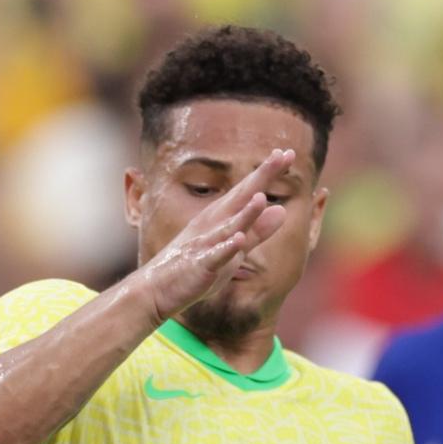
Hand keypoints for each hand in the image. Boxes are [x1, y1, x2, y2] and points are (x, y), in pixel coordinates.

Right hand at [135, 150, 296, 322]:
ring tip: (261, 197)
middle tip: (282, 155)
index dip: (267, 173)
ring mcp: (204, 245)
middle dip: (260, 178)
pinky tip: (238, 240)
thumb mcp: (233, 247)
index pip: (248, 191)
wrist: (155, 290)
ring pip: (228, 226)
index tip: (288, 153)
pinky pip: (214, 257)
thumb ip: (257, 231)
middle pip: (240, 197)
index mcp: (221, 217)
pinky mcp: (199, 267)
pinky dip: (226, 249)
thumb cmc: (196, 267)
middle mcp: (212, 224)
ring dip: (245, 213)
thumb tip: (282, 210)